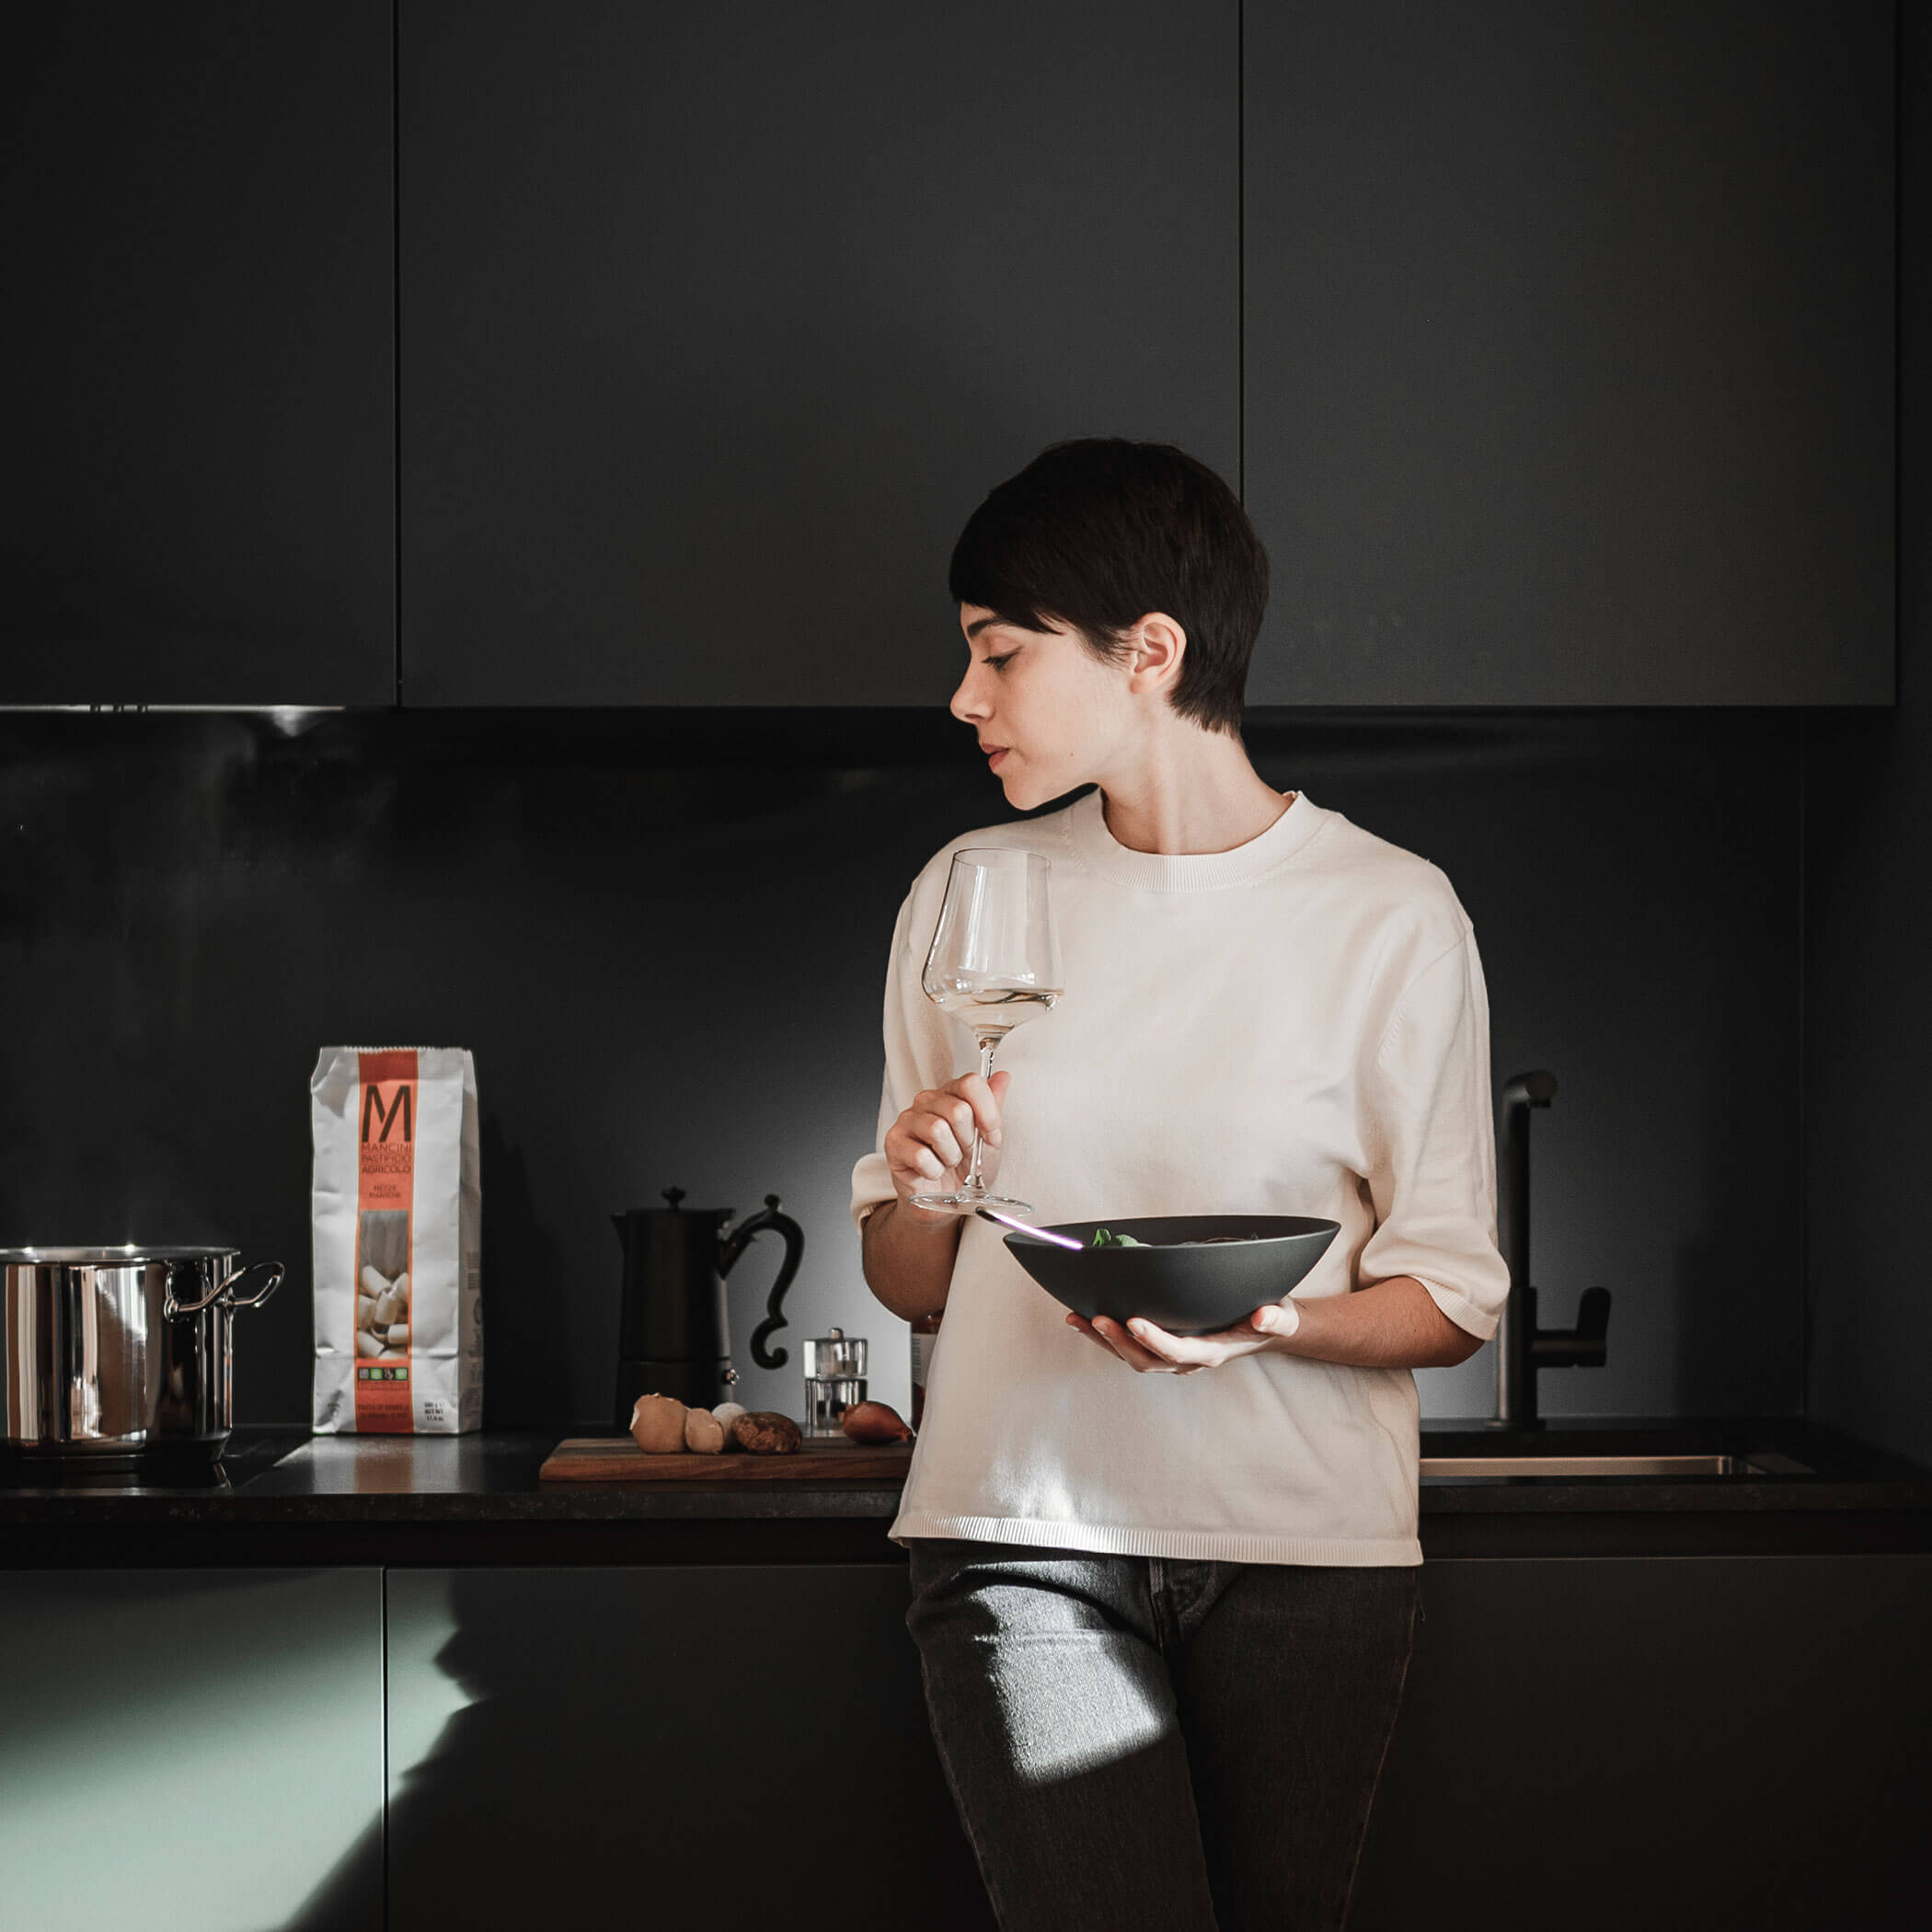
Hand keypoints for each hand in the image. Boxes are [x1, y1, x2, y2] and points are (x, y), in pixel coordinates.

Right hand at [884, 1068, 1010, 1212]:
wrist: (945, 1199)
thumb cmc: (964, 1166)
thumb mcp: (988, 1138)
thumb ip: (993, 1106)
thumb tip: (1002, 1077)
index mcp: (950, 1094)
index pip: (971, 1084)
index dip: (987, 1113)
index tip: (990, 1135)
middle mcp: (926, 1101)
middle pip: (957, 1110)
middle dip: (968, 1141)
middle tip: (962, 1152)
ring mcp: (907, 1120)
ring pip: (937, 1130)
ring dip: (950, 1156)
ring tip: (946, 1161)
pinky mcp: (893, 1143)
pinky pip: (921, 1155)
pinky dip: (933, 1171)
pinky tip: (931, 1171)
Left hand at [1065, 1300, 1301, 1374]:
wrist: (1266, 1325)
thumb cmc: (1272, 1317)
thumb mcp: (1281, 1315)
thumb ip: (1275, 1318)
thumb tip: (1264, 1316)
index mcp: (1213, 1351)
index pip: (1179, 1351)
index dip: (1155, 1339)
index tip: (1134, 1320)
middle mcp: (1189, 1359)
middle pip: (1146, 1359)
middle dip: (1118, 1342)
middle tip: (1095, 1318)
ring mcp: (1174, 1355)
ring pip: (1132, 1356)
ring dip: (1103, 1340)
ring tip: (1077, 1319)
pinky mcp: (1163, 1345)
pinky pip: (1130, 1345)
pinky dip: (1106, 1335)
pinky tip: (1084, 1319)